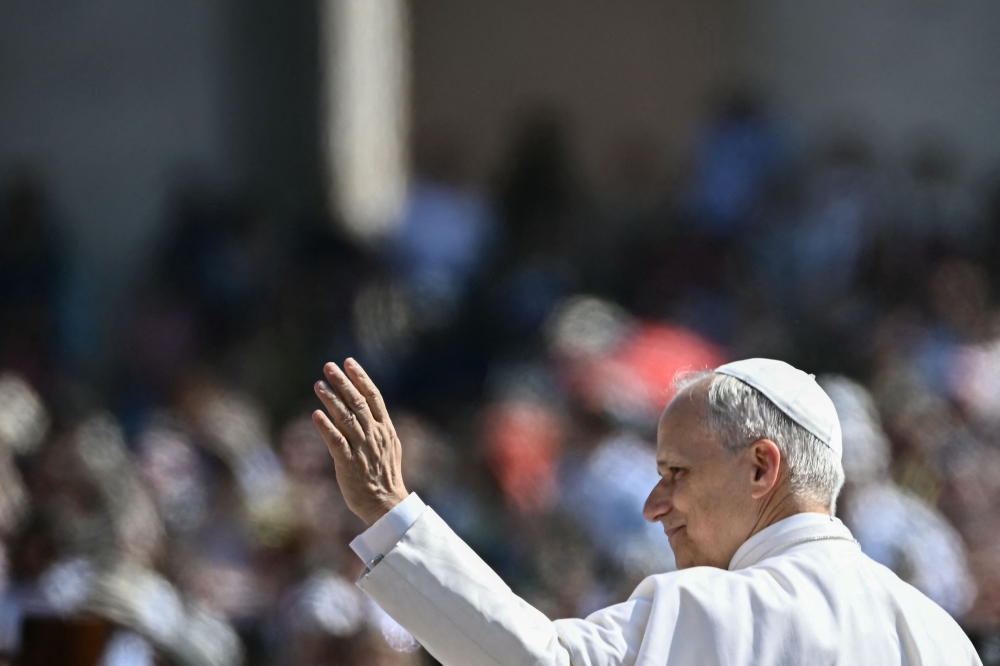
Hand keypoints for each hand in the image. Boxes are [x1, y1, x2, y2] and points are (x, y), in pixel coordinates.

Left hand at [312, 359, 407, 525]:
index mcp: (385, 429)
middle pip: (357, 402)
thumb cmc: (385, 475)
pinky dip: (326, 427)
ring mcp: (361, 448)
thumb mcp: (390, 446)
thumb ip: (379, 427)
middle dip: (342, 382)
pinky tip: (315, 415)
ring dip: (331, 399)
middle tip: (329, 366)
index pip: (373, 396)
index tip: (349, 362)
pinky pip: (336, 441)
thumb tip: (369, 409)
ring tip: (318, 385)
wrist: (385, 503)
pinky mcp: (348, 463)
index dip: (360, 377)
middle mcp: (374, 434)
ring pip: (345, 418)